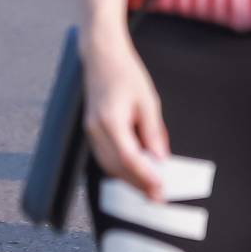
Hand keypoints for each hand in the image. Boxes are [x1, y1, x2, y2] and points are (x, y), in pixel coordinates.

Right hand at [81, 26, 171, 202]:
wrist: (102, 55)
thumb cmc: (125, 73)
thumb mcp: (148, 101)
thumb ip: (153, 132)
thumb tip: (160, 158)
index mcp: (110, 121)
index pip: (128, 158)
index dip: (144, 176)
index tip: (160, 188)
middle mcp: (96, 129)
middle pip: (116, 168)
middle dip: (138, 184)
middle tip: (157, 196)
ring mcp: (90, 131)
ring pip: (108, 166)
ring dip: (128, 179)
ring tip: (149, 188)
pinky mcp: (91, 130)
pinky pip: (104, 157)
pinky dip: (120, 168)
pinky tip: (135, 171)